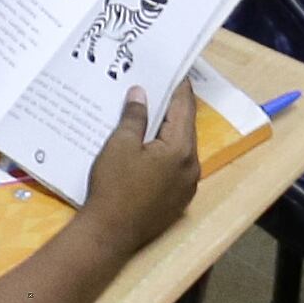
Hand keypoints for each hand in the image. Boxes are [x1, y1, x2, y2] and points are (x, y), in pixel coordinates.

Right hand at [79, 88, 198, 254]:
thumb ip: (135, 117)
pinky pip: (177, 166)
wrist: (111, 232)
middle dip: (173, 107)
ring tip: (152, 111)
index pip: (184, 109)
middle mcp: (192, 166)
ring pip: (182, 148)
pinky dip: (167, 151)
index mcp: (181, 149)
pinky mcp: (179, 198)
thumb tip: (141, 94)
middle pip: (186, 128)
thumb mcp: (120, 145)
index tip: (175, 70)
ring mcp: (188, 185)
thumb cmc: (114, 186)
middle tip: (159, 86)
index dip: (179, 87)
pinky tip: (150, 144)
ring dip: (169, 130)